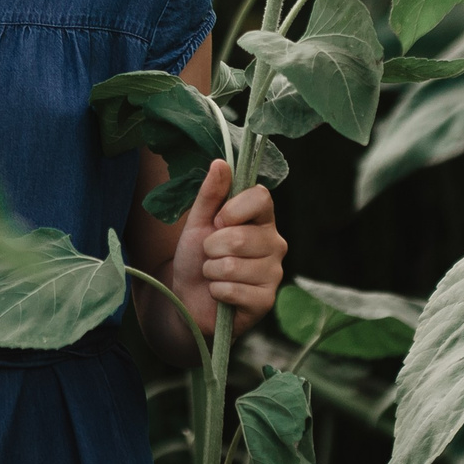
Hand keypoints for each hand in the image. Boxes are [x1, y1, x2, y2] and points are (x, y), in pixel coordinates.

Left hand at [168, 159, 285, 335]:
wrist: (188, 299)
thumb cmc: (196, 258)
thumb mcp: (198, 222)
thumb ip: (210, 194)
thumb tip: (221, 163)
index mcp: (262, 220)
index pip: (261, 197)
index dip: (233, 209)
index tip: (218, 221)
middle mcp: (275, 244)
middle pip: (240, 236)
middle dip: (212, 247)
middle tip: (211, 255)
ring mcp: (274, 273)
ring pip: (233, 265)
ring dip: (212, 271)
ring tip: (215, 275)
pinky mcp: (266, 301)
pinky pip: (233, 289)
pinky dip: (217, 291)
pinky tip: (221, 294)